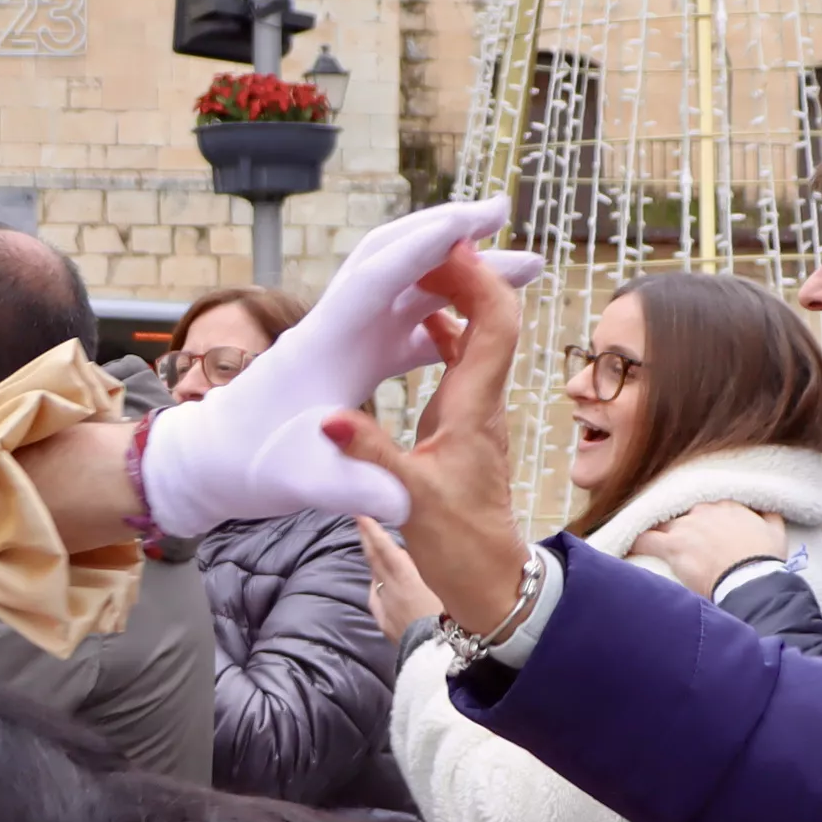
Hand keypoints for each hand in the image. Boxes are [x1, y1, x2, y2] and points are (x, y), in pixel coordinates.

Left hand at [138, 201, 536, 535]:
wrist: (214, 463)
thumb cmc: (252, 468)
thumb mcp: (305, 485)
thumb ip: (354, 487)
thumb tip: (402, 504)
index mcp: (325, 341)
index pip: (379, 276)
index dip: (426, 245)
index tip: (473, 219)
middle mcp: (337, 326)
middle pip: (396, 257)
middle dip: (450, 230)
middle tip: (503, 210)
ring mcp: (345, 337)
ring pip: (408, 286)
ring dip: (460, 270)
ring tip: (522, 265)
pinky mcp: (351, 355)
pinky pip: (405, 320)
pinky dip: (444, 311)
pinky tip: (480, 319)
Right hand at [313, 240, 533, 628]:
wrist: (489, 578)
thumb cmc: (457, 543)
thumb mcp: (407, 498)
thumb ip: (367, 455)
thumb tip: (328, 419)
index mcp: (473, 408)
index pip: (493, 324)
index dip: (476, 279)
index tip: (448, 245)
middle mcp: (483, 400)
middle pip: (493, 316)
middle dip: (466, 272)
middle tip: (429, 243)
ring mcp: (478, 409)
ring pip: (481, 334)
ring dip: (458, 296)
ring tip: (423, 267)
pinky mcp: (466, 422)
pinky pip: (465, 359)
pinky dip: (446, 331)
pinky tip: (421, 321)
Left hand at [357, 514, 442, 642]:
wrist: (440, 656)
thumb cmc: (454, 617)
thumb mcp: (448, 584)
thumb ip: (434, 566)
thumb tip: (424, 550)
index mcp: (406, 577)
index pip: (385, 547)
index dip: (372, 530)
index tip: (361, 513)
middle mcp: (391, 589)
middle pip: (376, 560)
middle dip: (368, 539)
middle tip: (360, 518)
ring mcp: (385, 607)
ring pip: (376, 579)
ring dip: (375, 562)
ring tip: (374, 547)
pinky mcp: (385, 624)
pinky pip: (377, 599)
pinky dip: (378, 587)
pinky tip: (379, 585)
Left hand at [629, 501, 785, 594]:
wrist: (750, 579)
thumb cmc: (764, 560)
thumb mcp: (776, 532)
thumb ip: (769, 516)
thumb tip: (767, 510)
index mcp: (726, 505)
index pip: (704, 507)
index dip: (699, 520)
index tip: (698, 530)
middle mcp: (703, 511)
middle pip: (682, 515)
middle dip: (680, 527)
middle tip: (679, 542)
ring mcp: (685, 527)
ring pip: (662, 525)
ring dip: (658, 534)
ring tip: (650, 543)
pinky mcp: (672, 546)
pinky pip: (645, 539)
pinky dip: (636, 542)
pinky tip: (628, 546)